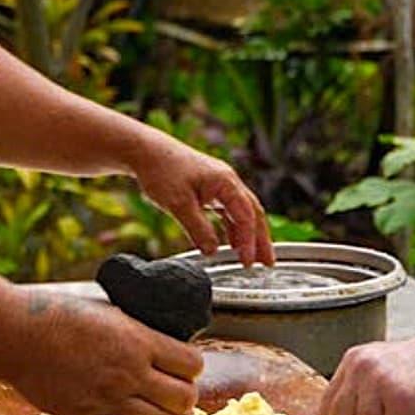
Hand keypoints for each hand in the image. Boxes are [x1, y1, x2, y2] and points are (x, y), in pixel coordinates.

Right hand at [10, 289, 203, 414]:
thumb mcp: (111, 311)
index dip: (193, 368)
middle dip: (189, 400)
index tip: (187, 369)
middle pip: (183, 398)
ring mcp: (110, 399)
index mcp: (139, 340)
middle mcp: (130, 372)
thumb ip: (137, 331)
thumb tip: (159, 343)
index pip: (191, 364)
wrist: (19, 335)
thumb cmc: (59, 315)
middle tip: (183, 398)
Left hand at [129, 133, 273, 265]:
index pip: (246, 216)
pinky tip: (232, 243)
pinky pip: (228, 211)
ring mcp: (220, 184)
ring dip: (248, 235)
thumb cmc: (162, 170)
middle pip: (253, 213)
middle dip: (261, 239)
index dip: (249, 242)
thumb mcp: (178, 204)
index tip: (248, 263)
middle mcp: (228, 181)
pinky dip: (233, 228)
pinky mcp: (210, 188)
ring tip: (253, 257)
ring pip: (242, 212)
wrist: (146, 151)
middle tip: (268, 263)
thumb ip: (198, 229)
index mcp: (225, 182)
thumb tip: (212, 251)